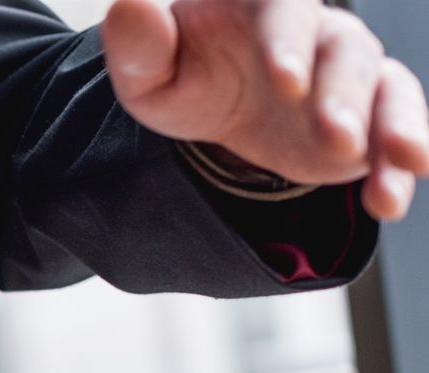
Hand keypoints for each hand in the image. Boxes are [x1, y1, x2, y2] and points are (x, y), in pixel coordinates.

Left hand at [103, 0, 428, 218]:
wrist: (217, 106)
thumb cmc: (183, 76)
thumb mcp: (148, 72)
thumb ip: (140, 45)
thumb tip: (129, 5)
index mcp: (265, 6)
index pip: (285, 11)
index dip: (288, 43)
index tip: (285, 84)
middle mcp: (319, 30)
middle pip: (343, 53)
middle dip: (343, 97)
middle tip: (336, 138)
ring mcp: (350, 70)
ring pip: (384, 88)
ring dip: (394, 126)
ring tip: (398, 162)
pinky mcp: (370, 111)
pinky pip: (397, 125)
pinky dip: (402, 159)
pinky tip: (393, 196)